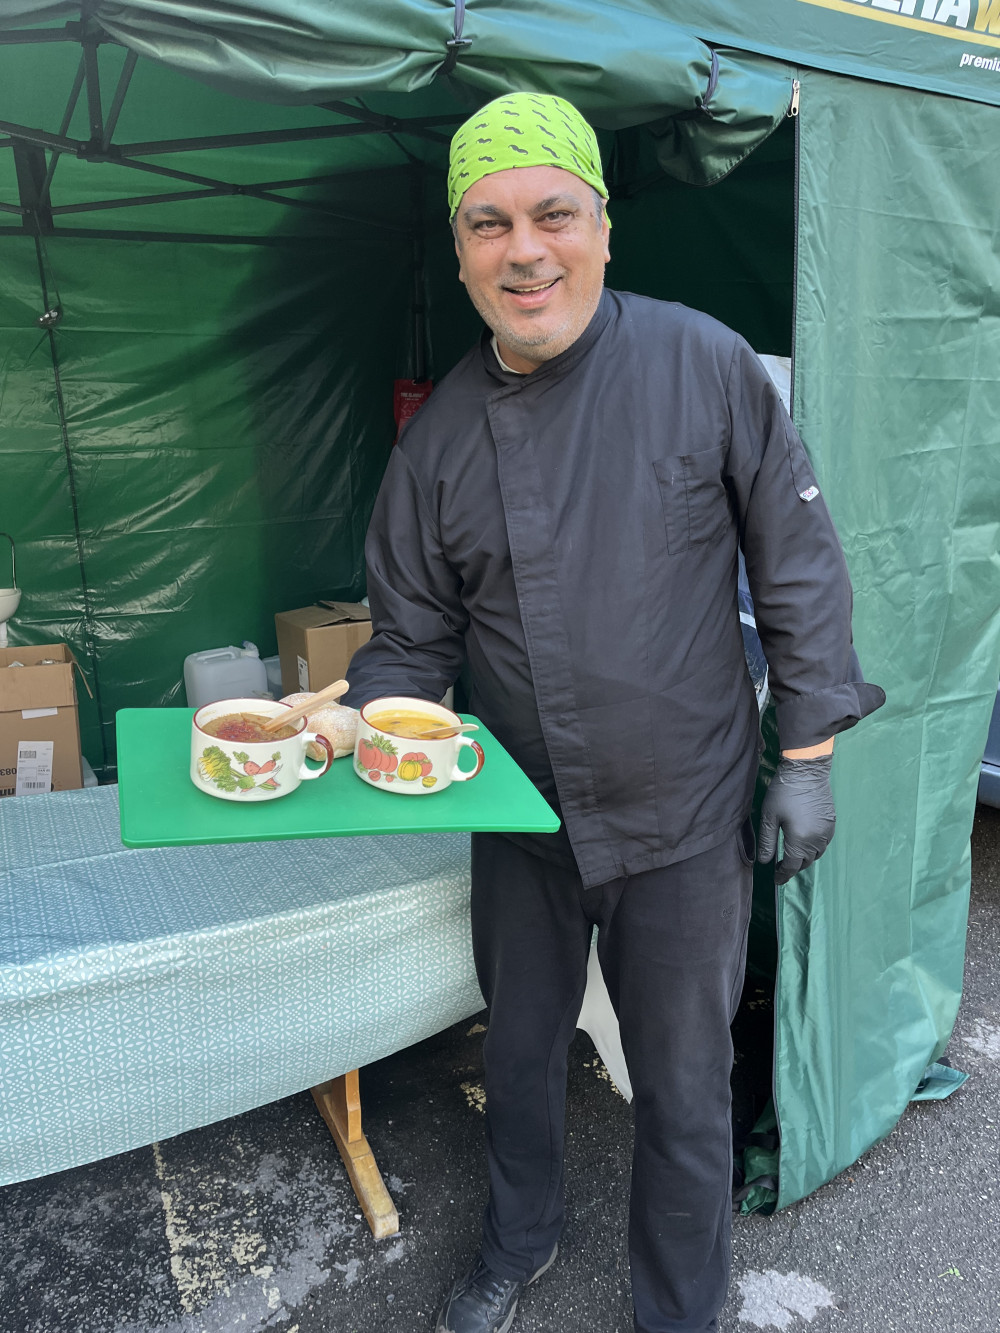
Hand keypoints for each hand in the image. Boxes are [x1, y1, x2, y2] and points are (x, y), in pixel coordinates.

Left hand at [757, 755, 834, 884]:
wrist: (807, 771)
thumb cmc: (784, 793)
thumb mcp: (769, 817)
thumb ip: (768, 842)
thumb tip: (765, 862)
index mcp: (800, 840)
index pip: (791, 866)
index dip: (782, 875)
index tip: (775, 880)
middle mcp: (816, 840)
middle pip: (805, 862)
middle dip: (793, 867)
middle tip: (780, 866)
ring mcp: (827, 832)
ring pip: (816, 854)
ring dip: (804, 858)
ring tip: (792, 854)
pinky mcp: (831, 824)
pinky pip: (823, 844)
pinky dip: (813, 848)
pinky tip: (804, 841)